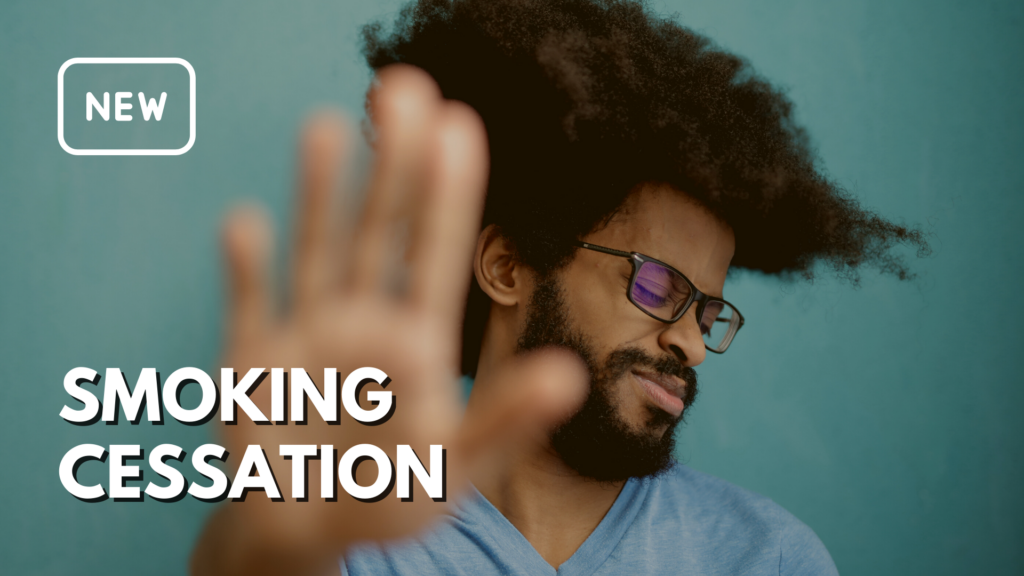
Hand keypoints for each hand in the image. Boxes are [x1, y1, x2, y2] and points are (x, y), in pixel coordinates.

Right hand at [206, 65, 586, 571]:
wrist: (300, 534)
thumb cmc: (388, 500)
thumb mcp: (456, 467)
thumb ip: (504, 420)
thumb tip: (570, 375)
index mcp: (415, 339)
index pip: (435, 254)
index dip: (447, 194)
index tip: (458, 127)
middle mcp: (362, 321)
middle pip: (379, 232)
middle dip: (393, 165)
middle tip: (405, 87)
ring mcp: (305, 333)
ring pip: (316, 251)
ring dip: (320, 192)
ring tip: (325, 125)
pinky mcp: (250, 358)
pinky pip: (247, 305)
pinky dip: (245, 268)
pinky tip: (244, 222)